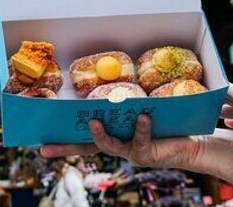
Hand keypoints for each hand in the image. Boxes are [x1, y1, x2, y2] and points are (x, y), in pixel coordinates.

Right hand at [40, 114, 232, 185]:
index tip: (40, 143)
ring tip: (94, 122)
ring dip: (100, 134)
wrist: (192, 140)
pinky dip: (141, 128)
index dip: (61, 141)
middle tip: (46, 146)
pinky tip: (143, 116)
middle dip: (65, 147)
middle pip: (86, 147)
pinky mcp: (147, 153)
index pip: (82, 139)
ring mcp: (129, 152)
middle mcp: (117, 146)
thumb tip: (110, 78)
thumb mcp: (140, 107)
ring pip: (109, 145)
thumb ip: (125, 100)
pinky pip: (140, 139)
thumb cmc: (165, 122)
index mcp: (112, 135)